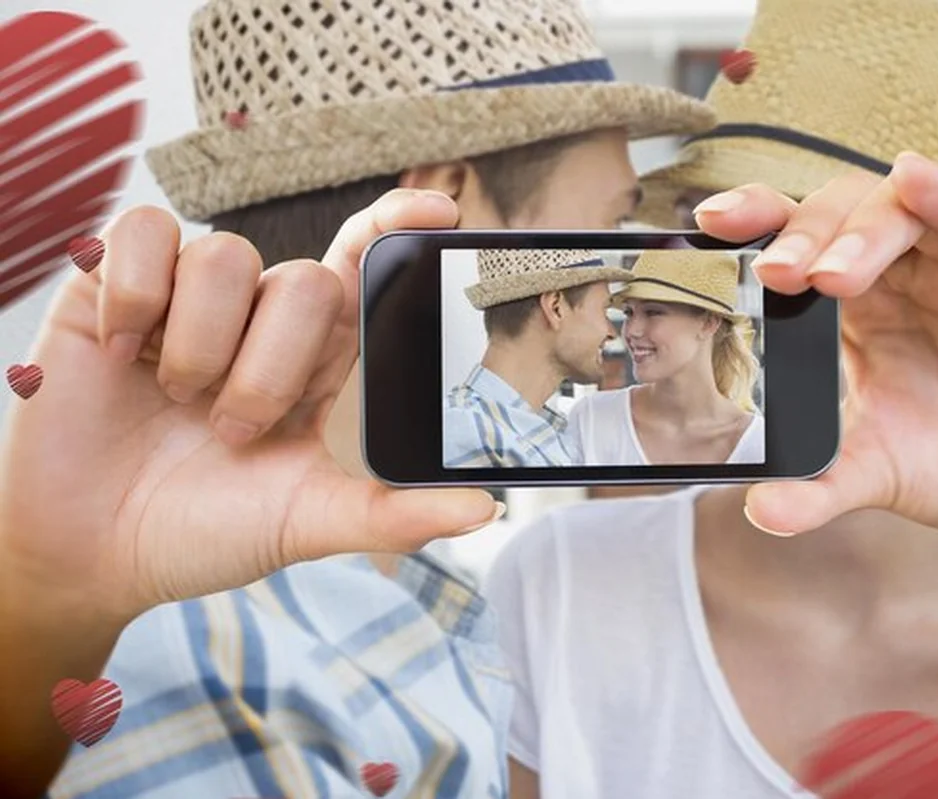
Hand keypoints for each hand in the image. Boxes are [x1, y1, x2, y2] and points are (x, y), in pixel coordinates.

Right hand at [0, 189, 498, 625]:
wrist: (92, 553)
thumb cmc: (208, 530)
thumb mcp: (306, 523)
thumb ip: (392, 513)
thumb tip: (485, 507)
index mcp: (320, 358)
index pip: (367, 266)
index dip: (398, 228)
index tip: (438, 213)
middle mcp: (262, 317)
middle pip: (306, 281)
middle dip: (271, 370)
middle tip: (233, 431)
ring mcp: (190, 298)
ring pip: (226, 257)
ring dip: (204, 347)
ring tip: (176, 402)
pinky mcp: (114, 287)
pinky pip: (146, 235)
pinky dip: (137, 296)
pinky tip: (124, 354)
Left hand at [694, 152, 937, 536]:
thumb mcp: (878, 474)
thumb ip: (821, 488)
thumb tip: (760, 512)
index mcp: (849, 309)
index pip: (794, 246)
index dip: (755, 224)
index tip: (707, 225)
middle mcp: (895, 274)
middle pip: (836, 216)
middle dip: (799, 235)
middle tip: (773, 275)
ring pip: (897, 212)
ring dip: (859, 232)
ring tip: (829, 276)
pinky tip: (917, 178)